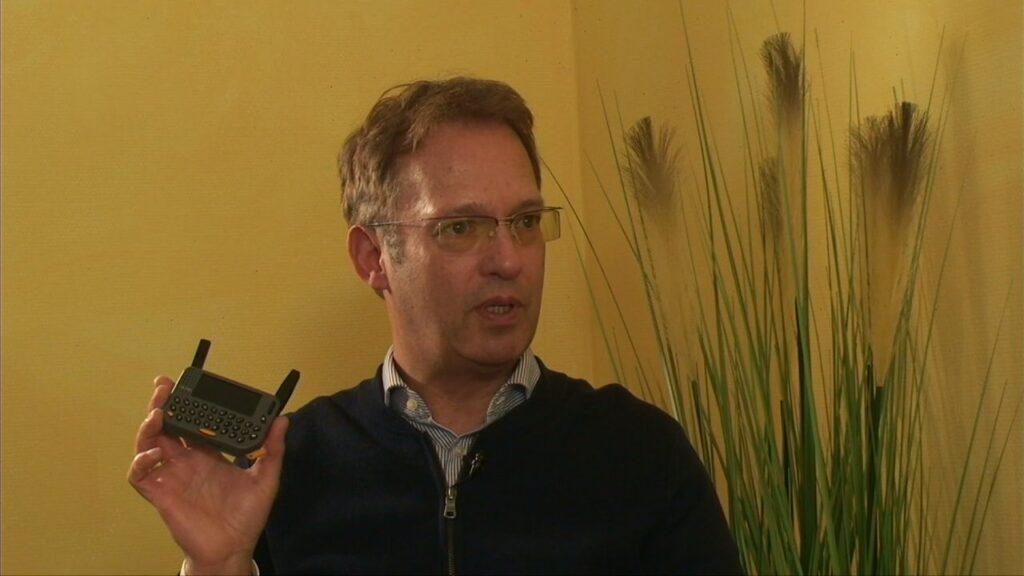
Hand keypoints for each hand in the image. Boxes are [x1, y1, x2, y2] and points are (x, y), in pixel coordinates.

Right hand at [128, 376, 287, 574]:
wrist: (233, 547)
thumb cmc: (247, 516)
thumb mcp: (266, 478)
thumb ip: (273, 450)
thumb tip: (283, 419)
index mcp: (208, 454)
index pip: (194, 423)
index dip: (189, 404)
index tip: (189, 385)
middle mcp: (187, 461)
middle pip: (167, 427)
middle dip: (162, 405)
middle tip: (164, 387)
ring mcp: (172, 476)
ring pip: (149, 444)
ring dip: (149, 427)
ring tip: (157, 414)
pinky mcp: (160, 494)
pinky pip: (140, 475)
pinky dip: (140, 462)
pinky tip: (153, 453)